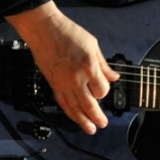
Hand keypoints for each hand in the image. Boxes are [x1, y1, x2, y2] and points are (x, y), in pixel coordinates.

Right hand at [5, 1, 119, 134]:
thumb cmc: (69, 33)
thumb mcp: (93, 45)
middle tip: (103, 124)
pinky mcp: (53, 84)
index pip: (102, 90)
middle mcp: (76, 78)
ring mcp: (63, 83)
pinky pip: (63, 103)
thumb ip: (104, 64)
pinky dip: (69, 113)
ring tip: (90, 129)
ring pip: (74, 108)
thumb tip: (114, 77)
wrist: (44, 30)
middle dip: (97, 116)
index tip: (104, 88)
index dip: (105, 92)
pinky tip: (75, 118)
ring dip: (83, 121)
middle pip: (89, 104)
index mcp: (89, 66)